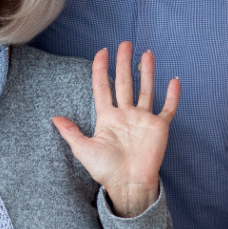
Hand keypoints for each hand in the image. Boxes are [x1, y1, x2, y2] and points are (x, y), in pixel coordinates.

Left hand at [52, 42, 179, 217]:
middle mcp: (125, 114)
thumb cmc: (105, 170)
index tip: (101, 51)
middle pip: (124, 82)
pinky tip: (174, 80)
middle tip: (125, 43)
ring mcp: (143, 119)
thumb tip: (54, 118)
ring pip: (146, 89)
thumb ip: (71, 132)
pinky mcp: (159, 127)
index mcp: (107, 117)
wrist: (128, 185)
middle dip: (124, 62)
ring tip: (146, 53)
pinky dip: (172, 95)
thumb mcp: (83, 149)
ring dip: (147, 72)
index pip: (102, 87)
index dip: (100, 69)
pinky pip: (168, 108)